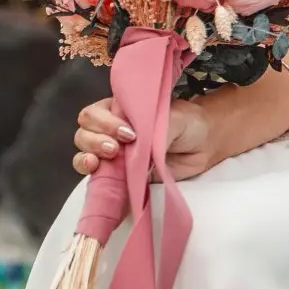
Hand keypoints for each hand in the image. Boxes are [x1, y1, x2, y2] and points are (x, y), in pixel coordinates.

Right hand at [72, 97, 214, 183]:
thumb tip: (138, 149)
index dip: (104, 123)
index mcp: (119, 110)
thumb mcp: (173, 118)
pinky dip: (92, 176)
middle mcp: (110, 131)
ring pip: (84, 154)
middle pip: (84, 133)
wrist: (204, 145)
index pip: (94, 114)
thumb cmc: (187, 123)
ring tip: (100, 162)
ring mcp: (114, 155)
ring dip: (87, 157)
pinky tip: (96, 173)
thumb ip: (153, 130)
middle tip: (116, 148)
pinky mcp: (120, 176)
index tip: (129, 133)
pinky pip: (98, 178)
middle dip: (94, 140)